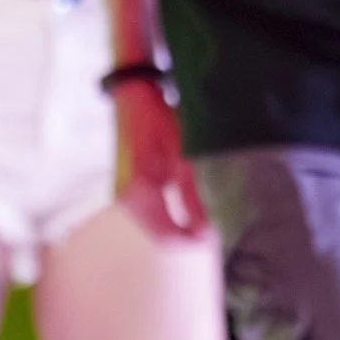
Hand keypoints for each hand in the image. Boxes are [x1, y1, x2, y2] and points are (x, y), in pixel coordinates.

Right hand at [112, 76, 207, 239]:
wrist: (133, 98)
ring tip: (203, 217)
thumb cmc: (160, 120)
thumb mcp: (183, 156)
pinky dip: (168, 218)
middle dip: (187, 236)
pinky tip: (186, 208)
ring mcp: (124, 196)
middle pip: (160, 236)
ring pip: (154, 228)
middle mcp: (126, 198)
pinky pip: (149, 216)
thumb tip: (205, 231)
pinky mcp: (126, 191)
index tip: (215, 235)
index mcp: (140, 190)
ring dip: (178, 228)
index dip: (192, 241)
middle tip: (213, 227)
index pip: (167, 235)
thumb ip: (193, 197)